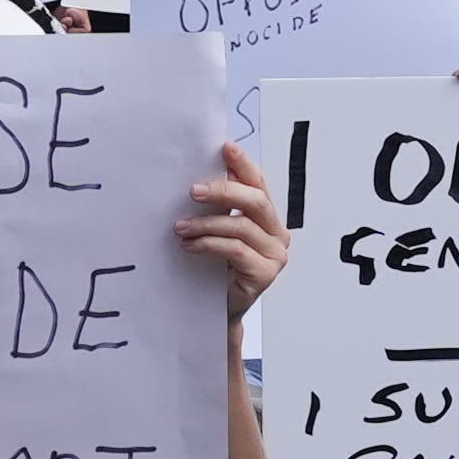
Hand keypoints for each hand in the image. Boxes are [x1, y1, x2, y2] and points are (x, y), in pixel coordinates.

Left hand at [176, 140, 285, 317]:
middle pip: (255, 201)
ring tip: (180, 227)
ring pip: (242, 226)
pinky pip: (236, 250)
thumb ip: (219, 208)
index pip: (258, 184)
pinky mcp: (265, 274)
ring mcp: (275, 255)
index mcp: (267, 218)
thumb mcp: (217, 232)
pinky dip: (209, 244)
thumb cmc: (216, 269)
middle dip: (223, 191)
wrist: (216, 311)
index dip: (243, 165)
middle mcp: (277, 234)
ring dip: (206, 223)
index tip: (225, 147)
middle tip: (193, 190)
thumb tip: (199, 177)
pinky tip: (190, 245)